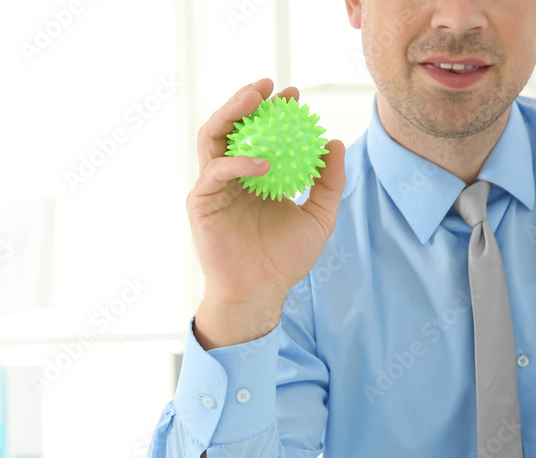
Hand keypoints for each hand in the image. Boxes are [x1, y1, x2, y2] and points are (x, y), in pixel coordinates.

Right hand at [187, 78, 345, 348]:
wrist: (260, 293)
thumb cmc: (285, 260)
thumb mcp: (319, 217)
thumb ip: (329, 182)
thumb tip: (335, 142)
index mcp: (253, 175)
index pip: (259, 133)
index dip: (273, 110)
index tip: (294, 95)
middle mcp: (229, 176)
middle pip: (230, 126)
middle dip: (246, 100)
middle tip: (269, 86)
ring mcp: (212, 188)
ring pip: (212, 138)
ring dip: (230, 114)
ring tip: (254, 99)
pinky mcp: (200, 203)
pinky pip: (215, 172)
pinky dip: (238, 162)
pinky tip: (264, 163)